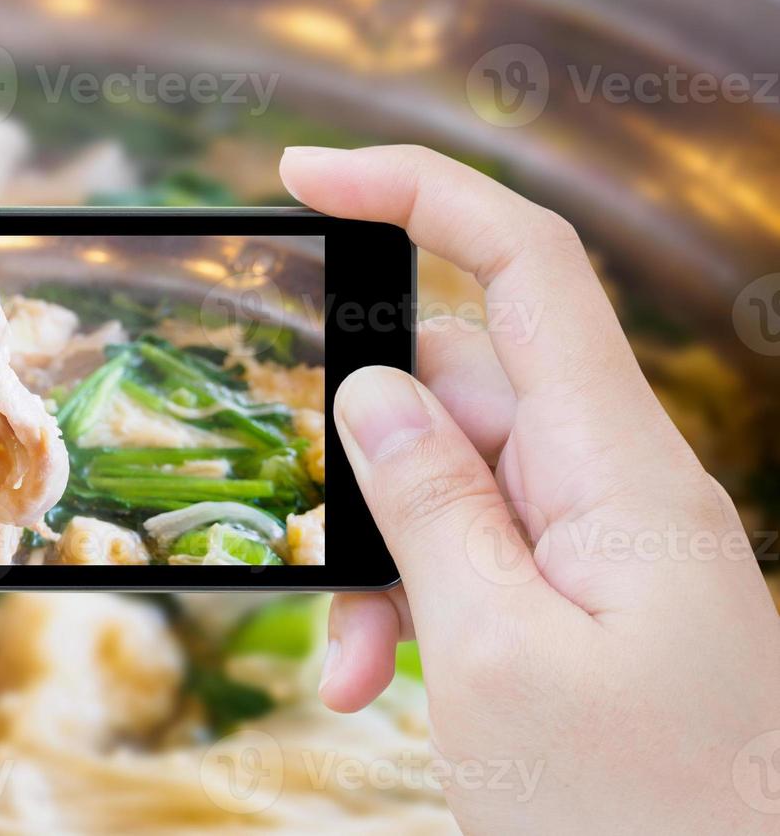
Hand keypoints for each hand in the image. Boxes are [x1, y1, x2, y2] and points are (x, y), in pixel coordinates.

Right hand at [282, 146, 779, 832]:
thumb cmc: (640, 811)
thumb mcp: (491, 654)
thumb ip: (429, 503)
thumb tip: (373, 388)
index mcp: (616, 467)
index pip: (526, 265)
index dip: (418, 193)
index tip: (306, 174)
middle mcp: (613, 482)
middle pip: (460, 388)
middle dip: (361, 458)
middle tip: (308, 556)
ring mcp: (601, 541)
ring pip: (451, 483)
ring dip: (377, 556)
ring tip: (348, 660)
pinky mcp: (584, 596)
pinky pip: (476, 553)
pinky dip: (411, 599)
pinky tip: (376, 674)